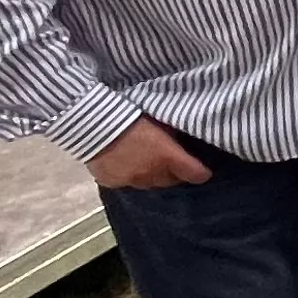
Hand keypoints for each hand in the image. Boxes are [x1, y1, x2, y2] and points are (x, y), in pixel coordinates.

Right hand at [88, 116, 211, 191]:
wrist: (94, 123)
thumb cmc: (132, 113)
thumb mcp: (160, 119)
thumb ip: (173, 133)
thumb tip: (183, 137)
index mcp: (168, 158)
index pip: (195, 174)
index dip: (201, 172)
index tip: (203, 171)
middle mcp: (152, 174)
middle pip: (171, 181)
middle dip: (174, 173)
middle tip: (173, 163)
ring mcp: (131, 180)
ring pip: (149, 184)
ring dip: (152, 176)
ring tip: (149, 164)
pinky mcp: (112, 182)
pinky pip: (127, 183)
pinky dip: (130, 176)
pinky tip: (127, 165)